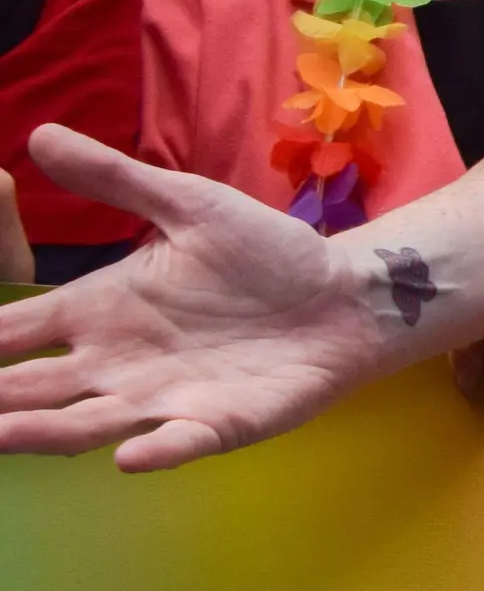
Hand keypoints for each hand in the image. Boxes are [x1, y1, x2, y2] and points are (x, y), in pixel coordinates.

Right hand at [0, 128, 398, 470]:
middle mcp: (113, 363)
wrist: (344, 294)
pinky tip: (130, 455)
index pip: (11, 332)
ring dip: (39, 433)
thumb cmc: (263, 254)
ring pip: (82, 424)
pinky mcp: (219, 422)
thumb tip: (39, 136)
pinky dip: (157, 449)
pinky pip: (181, 441)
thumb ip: (116, 180)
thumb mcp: (188, 205)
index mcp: (97, 311)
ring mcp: (161, 397)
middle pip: (27, 388)